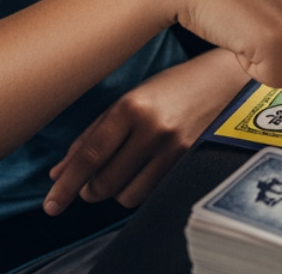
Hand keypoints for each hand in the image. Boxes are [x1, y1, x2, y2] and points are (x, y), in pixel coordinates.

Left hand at [44, 48, 246, 214]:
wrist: (229, 78)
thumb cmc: (175, 85)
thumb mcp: (132, 98)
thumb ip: (94, 134)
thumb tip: (60, 171)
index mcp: (131, 106)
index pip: (90, 155)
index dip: (66, 184)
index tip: (51, 203)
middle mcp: (152, 128)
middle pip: (106, 182)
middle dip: (91, 190)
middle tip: (90, 185)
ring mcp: (175, 146)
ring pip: (128, 194)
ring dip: (117, 191)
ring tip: (124, 172)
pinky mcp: (192, 160)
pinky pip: (153, 191)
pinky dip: (141, 188)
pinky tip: (145, 171)